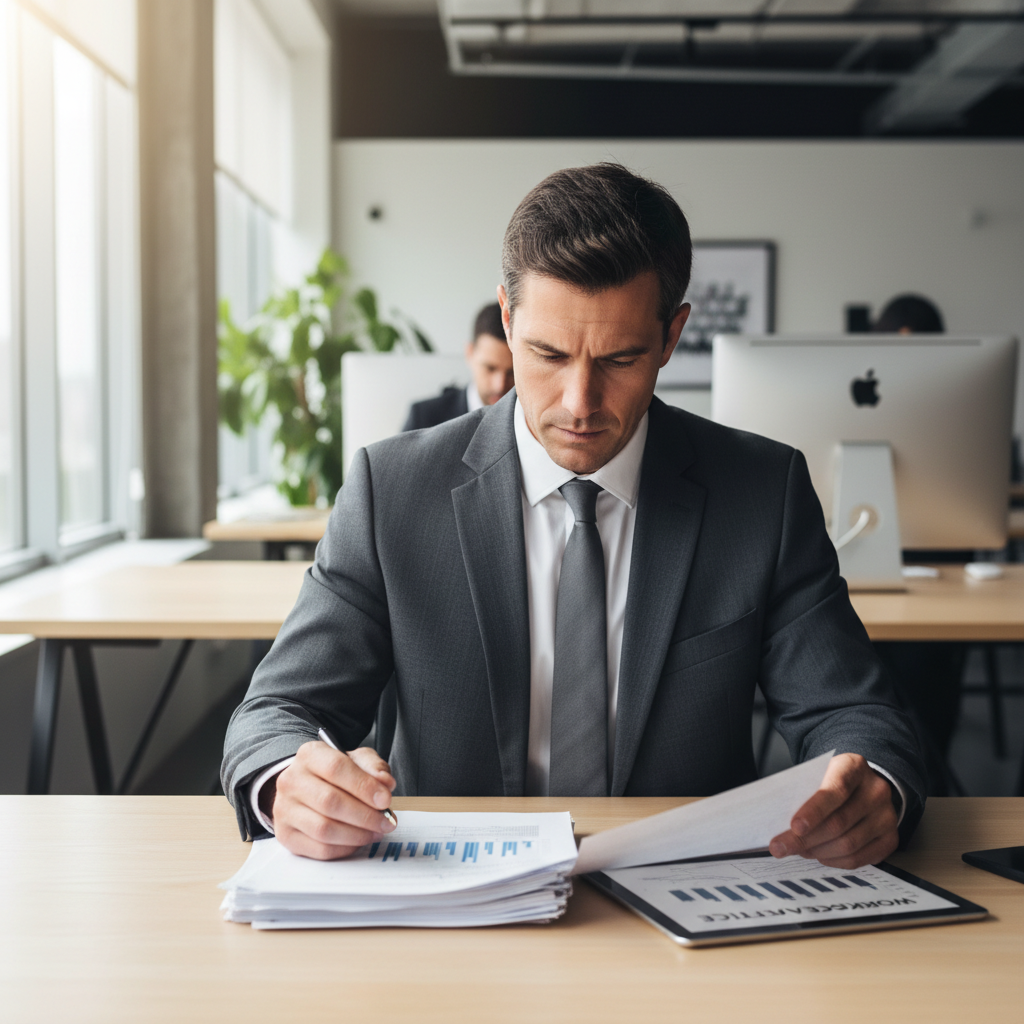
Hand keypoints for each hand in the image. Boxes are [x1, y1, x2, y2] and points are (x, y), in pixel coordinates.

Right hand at [264, 742, 396, 859]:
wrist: (308, 786)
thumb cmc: (336, 774)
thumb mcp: (357, 760)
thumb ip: (374, 768)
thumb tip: (385, 784)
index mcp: (309, 755)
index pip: (336, 768)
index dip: (364, 786)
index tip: (385, 800)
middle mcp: (291, 781)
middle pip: (330, 802)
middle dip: (365, 816)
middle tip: (386, 822)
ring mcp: (284, 809)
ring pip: (324, 829)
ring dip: (357, 835)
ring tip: (375, 832)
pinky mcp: (286, 835)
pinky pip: (319, 849)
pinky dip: (344, 849)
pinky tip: (358, 841)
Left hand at [768, 753, 898, 868]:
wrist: (862, 784)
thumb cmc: (832, 779)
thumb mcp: (818, 774)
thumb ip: (803, 793)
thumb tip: (780, 824)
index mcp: (854, 767)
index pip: (835, 790)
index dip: (814, 811)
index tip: (794, 827)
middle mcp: (876, 790)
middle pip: (839, 822)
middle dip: (805, 839)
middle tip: (781, 846)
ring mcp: (887, 816)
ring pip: (848, 844)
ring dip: (817, 851)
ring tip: (798, 849)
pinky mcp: (890, 838)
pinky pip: (860, 858)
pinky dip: (834, 861)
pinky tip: (819, 854)